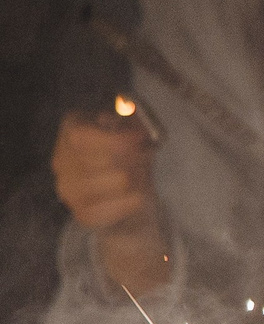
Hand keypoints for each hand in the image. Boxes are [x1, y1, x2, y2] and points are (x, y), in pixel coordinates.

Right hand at [53, 107, 168, 289]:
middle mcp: (61, 161)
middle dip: (133, 158)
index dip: (113, 138)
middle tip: (143, 159)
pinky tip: (135, 197)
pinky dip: (134, 201)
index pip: (80, 135)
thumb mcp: (136, 134)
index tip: (140, 139)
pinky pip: (117, 206)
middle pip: (103, 158)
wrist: (133, 202)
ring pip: (117, 181)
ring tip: (139, 177)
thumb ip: (133, 121)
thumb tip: (129, 109)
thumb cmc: (132, 161)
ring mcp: (67, 189)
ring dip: (138, 178)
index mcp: (71, 132)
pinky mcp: (81, 214)